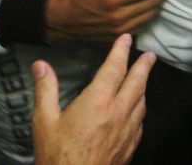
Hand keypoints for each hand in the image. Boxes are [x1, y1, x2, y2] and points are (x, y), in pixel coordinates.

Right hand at [32, 34, 154, 164]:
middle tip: (150, 55)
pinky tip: (136, 111)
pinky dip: (140, 110)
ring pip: (142, 102)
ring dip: (144, 87)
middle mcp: (117, 114)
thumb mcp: (44, 121)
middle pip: (137, 83)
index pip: (114, 69)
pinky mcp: (129, 147)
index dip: (121, 51)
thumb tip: (41, 66)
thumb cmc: (57, 157)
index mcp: (97, 102)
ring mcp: (126, 132)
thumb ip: (46, 90)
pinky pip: (140, 122)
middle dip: (144, 66)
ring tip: (144, 79)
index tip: (127, 39)